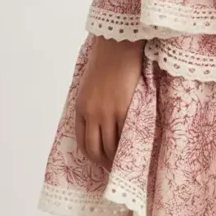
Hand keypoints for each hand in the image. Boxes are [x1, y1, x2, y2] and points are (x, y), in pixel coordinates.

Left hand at [75, 36, 144, 170]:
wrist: (117, 45)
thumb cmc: (105, 59)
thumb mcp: (89, 84)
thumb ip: (92, 102)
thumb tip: (99, 119)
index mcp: (81, 107)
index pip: (83, 142)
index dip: (92, 156)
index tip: (101, 162)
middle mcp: (91, 114)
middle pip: (95, 148)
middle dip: (104, 163)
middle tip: (115, 169)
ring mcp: (108, 112)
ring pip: (111, 146)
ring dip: (118, 159)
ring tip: (126, 164)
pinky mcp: (124, 109)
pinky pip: (126, 135)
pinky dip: (129, 146)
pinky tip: (135, 150)